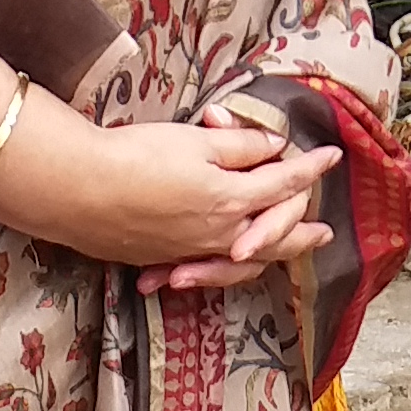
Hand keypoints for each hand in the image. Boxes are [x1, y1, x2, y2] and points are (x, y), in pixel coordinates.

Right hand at [15, 98, 337, 286]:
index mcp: (232, 199)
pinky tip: (223, 265)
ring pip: (243, 260)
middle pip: (274, 234)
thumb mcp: (196, 141)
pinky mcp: (160, 257)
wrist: (78, 190)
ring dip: (271, 255)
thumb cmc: (137, 157)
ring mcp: (189, 250)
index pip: (284, 182)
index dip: (310, 167)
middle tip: (324, 232)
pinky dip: (223, 269)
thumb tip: (274, 147)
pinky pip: (204, 268)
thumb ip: (240, 146)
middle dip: (301, 230)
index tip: (332, 156)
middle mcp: (218, 232)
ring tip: (284, 254)